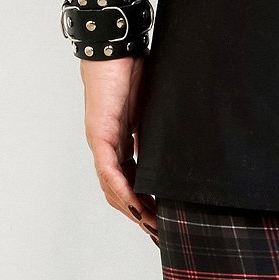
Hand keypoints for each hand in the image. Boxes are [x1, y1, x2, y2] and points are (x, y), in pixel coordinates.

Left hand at [80, 53, 158, 245]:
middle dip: (139, 213)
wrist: (115, 47)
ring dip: (132, 209)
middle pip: (120, 191)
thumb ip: (156, 126)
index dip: (143, 200)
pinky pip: (110, 171)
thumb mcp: (151, 105)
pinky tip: (135, 204)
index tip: (160, 217)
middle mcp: (107, 147)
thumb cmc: (132, 67)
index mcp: (119, 140)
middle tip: (159, 232)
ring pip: (113, 187)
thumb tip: (178, 141)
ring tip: (152, 225)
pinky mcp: (100, 135)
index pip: (129, 179)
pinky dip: (122, 190)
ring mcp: (101, 142)